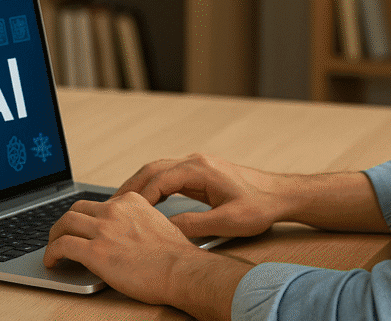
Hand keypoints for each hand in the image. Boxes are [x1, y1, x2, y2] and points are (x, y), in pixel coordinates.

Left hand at [45, 192, 197, 304]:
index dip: (87, 216)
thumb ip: (137, 221)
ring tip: (53, 248)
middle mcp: (114, 210)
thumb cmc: (175, 255)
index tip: (83, 227)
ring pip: (65, 223)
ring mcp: (103, 229)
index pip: (98, 203)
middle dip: (66, 223)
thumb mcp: (157, 222)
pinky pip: (62, 246)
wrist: (180, 270)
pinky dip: (52, 253)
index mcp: (130, 201)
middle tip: (62, 235)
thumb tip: (125, 233)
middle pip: (77, 208)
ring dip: (54, 236)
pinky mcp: (95, 251)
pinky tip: (52, 262)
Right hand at [115, 153, 288, 238]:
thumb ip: (196, 225)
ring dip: (140, 185)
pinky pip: (169, 176)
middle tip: (110, 207)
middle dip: (131, 187)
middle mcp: (196, 162)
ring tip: (122, 205)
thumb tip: (167, 228)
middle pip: (153, 169)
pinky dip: (153, 186)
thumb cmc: (260, 205)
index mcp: (200, 169)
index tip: (124, 214)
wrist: (280, 194)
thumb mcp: (228, 221)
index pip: (159, 179)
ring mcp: (198, 165)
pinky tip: (145, 202)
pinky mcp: (200, 173)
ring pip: (159, 170)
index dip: (139, 197)